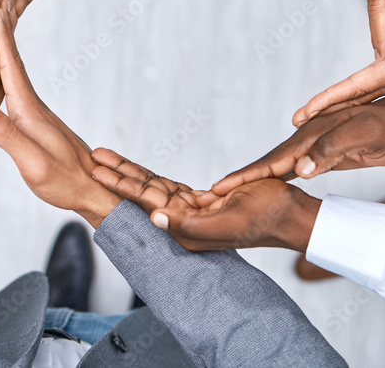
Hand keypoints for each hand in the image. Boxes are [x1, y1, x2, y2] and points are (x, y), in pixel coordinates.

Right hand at [0, 11, 119, 227]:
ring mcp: (37, 112)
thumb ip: (8, 134)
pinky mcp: (38, 120)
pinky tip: (7, 68)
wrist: (92, 191)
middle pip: (13, 63)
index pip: (11, 68)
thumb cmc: (63, 181)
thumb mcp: (32, 163)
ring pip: (16, 72)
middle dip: (0, 31)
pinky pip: (20, 85)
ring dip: (4, 46)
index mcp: (30, 112)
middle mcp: (34, 106)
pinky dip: (9, 67)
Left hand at [91, 149, 320, 251]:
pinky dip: (151, 176)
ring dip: (130, 172)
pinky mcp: (203, 200)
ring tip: (107, 158)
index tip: (98, 170)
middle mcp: (184, 220)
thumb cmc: (264, 220)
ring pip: (154, 186)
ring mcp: (192, 209)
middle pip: (144, 192)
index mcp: (186, 227)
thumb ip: (189, 224)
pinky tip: (136, 169)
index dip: (121, 184)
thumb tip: (155, 218)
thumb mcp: (226, 223)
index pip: (145, 202)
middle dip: (118, 173)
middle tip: (94, 156)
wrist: (290, 217)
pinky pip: (170, 186)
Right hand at [212, 88, 384, 196]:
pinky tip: (269, 183)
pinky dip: (277, 176)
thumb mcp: (366, 137)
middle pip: (270, 160)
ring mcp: (318, 142)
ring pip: (280, 163)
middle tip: (212, 193)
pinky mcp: (327, 151)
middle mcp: (311, 135)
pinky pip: (296, 165)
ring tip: (231, 190)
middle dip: (242, 177)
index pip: (275, 159)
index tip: (221, 187)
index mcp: (316, 133)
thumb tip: (299, 170)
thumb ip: (332, 150)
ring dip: (256, 176)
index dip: (248, 175)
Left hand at [293, 0, 384, 125]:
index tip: (304, 114)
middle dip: (323, 112)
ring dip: (333, 107)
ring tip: (309, 117)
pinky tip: (339, 100)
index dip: (327, 101)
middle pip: (351, 100)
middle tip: (295, 123)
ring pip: (357, 97)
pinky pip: (366, 89)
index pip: (354, 89)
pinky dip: (349, 96)